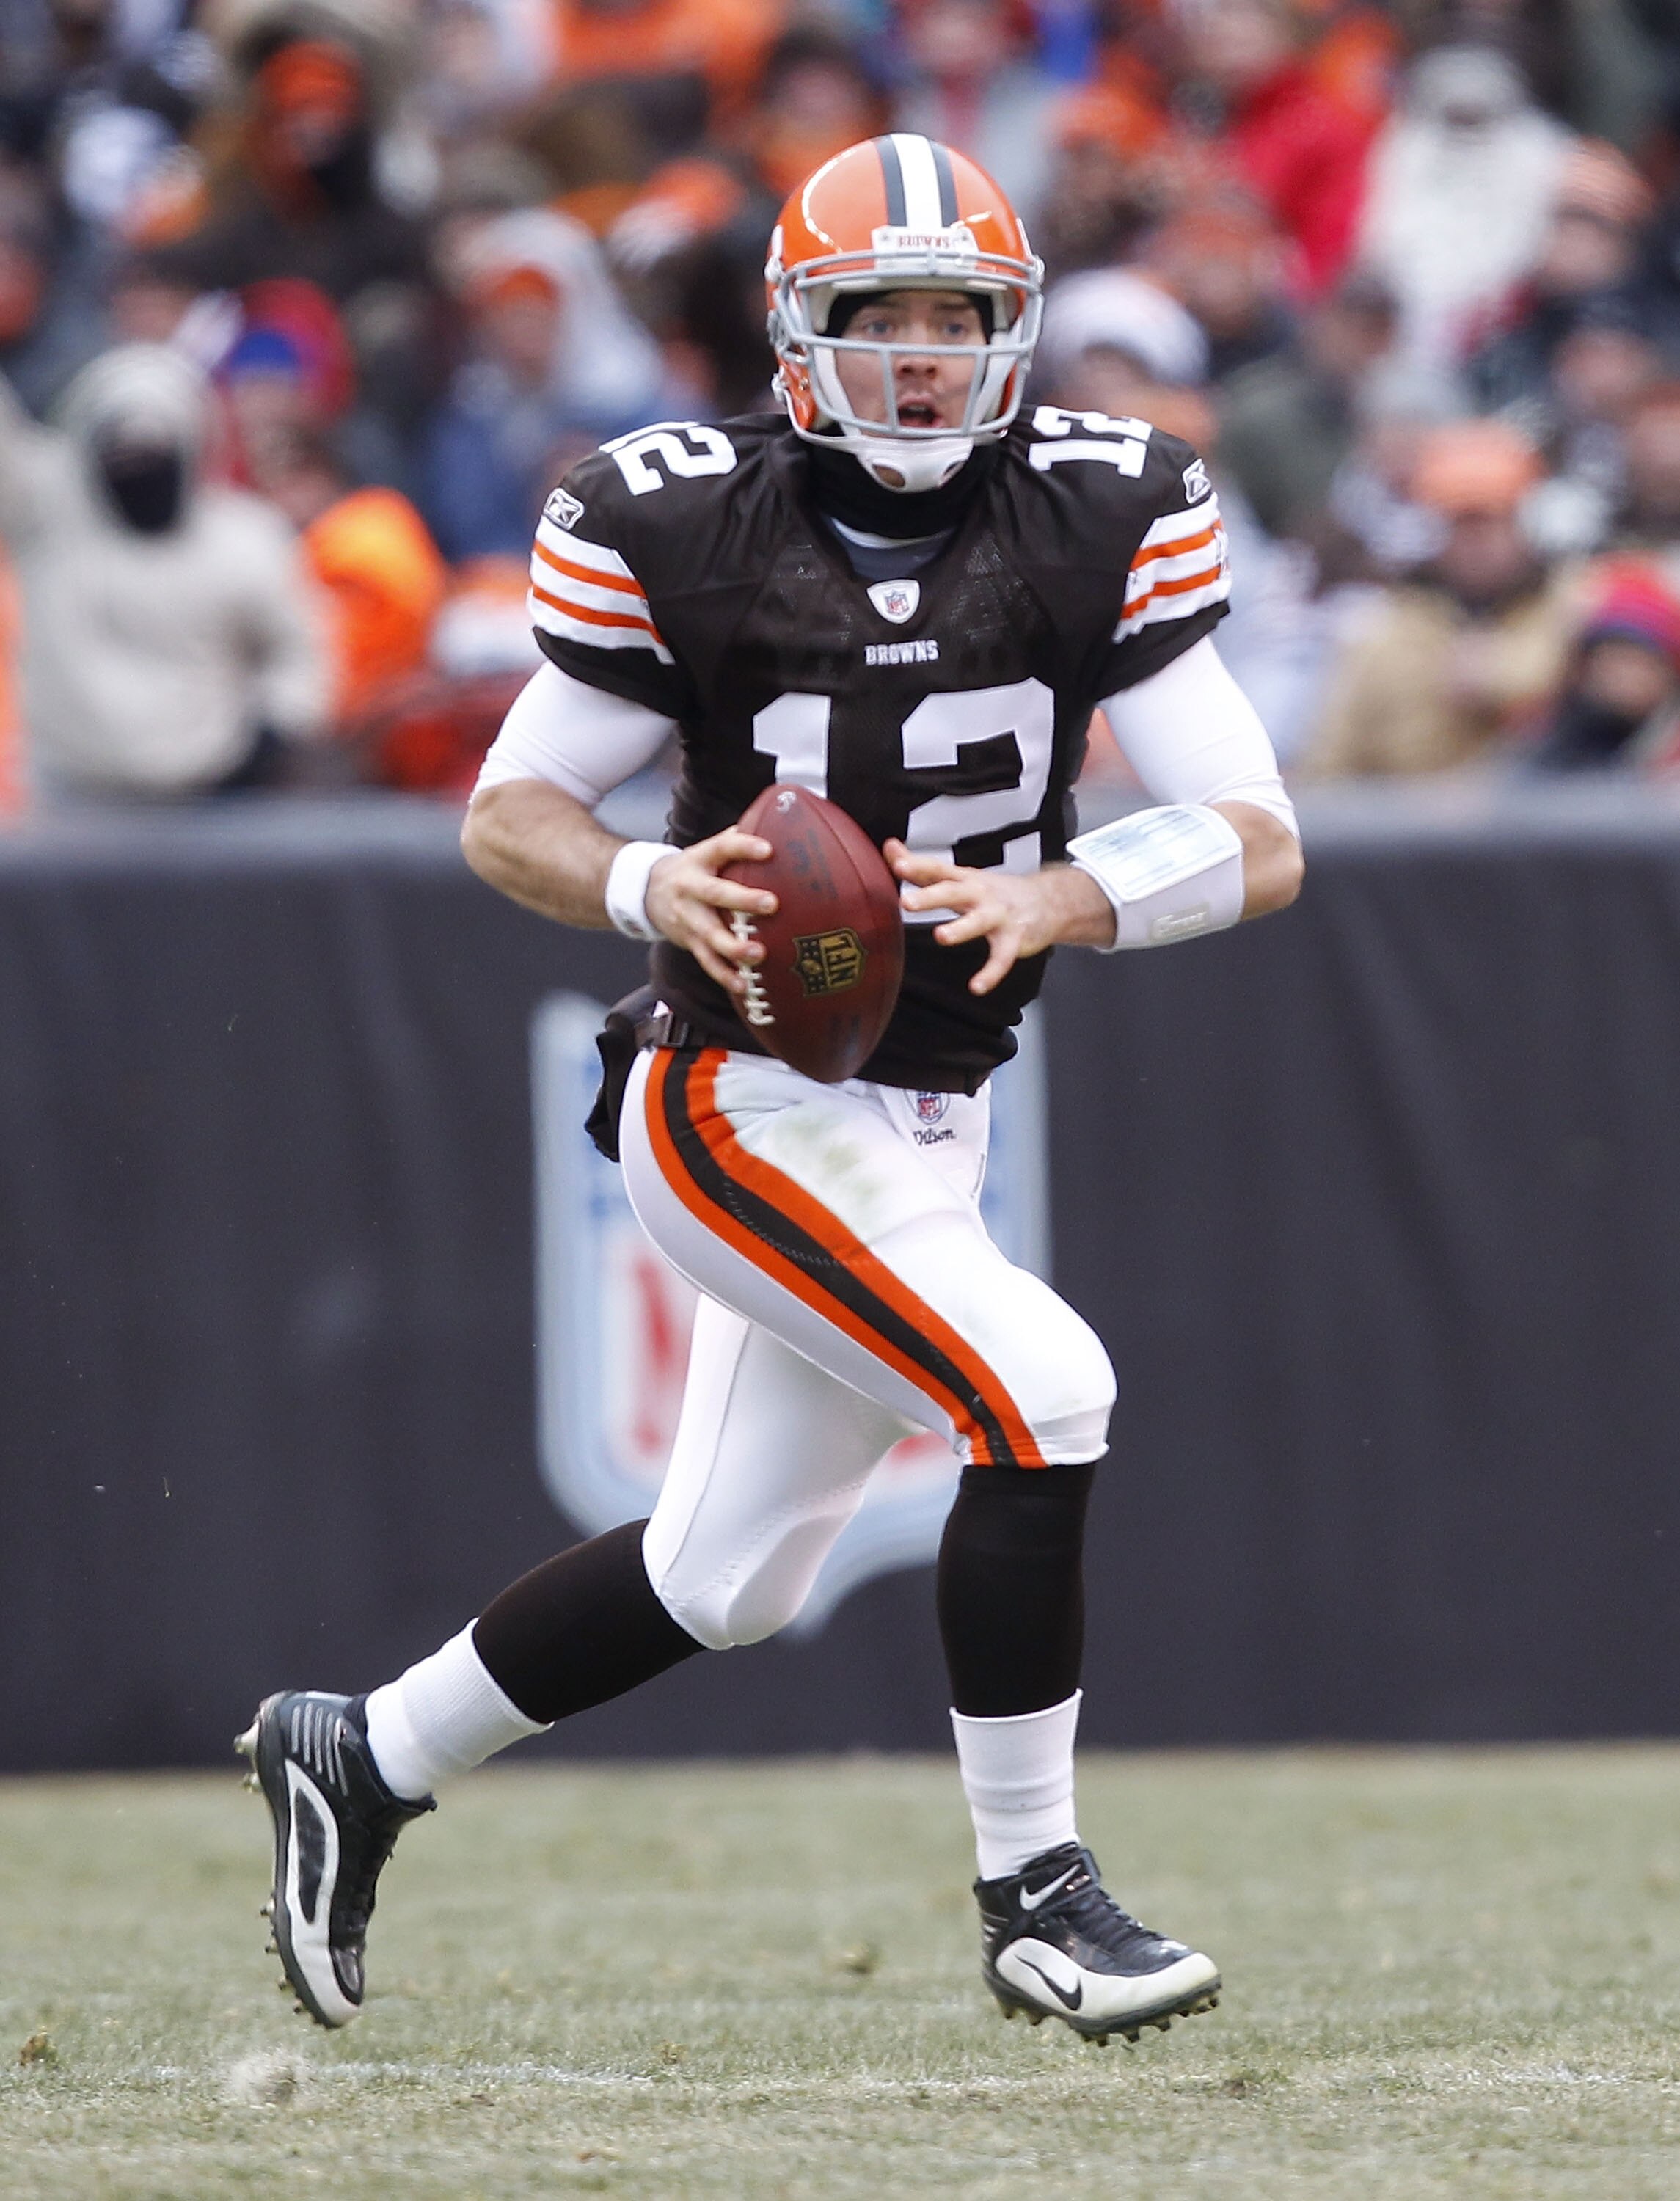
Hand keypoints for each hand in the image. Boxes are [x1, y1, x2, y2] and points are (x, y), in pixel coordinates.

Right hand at [643, 827, 776, 994]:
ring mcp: (688, 918)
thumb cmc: (693, 869)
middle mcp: (690, 888)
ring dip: (733, 946)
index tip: (768, 849)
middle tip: (771, 903)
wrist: (647, 892)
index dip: (743, 847)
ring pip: (709, 934)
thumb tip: (776, 822)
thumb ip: (735, 841)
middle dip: (743, 900)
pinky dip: (725, 975)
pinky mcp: (689, 942)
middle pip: (715, 893)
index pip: (721, 848)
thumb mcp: (706, 851)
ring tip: (757, 954)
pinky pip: (707, 961)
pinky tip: (744, 985)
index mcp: (699, 860)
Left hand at [886, 840, 1114, 994]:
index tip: (897, 864)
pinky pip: (1001, 958)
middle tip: (907, 902)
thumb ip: (924, 868)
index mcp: (964, 879)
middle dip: (931, 896)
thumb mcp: (960, 876)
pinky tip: (977, 986)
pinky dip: (991, 973)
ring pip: (978, 922)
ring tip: (941, 936)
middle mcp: (979, 894)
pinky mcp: (1013, 939)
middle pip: (953, 892)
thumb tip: (890, 848)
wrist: (1048, 901)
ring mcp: (998, 916)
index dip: (917, 866)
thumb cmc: (995, 892)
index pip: (937, 869)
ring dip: (960, 929)